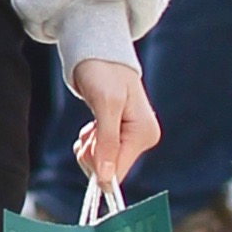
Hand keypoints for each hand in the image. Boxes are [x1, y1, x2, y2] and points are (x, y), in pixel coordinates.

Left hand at [69, 57, 159, 196]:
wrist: (98, 55)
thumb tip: (107, 176)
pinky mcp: (120, 137)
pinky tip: (93, 125)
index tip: (86, 143)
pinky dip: (89, 142)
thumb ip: (107, 140)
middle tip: (88, 129)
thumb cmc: (102, 72)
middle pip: (109, 169)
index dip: (96, 164)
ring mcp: (131, 139)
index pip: (118, 169)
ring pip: (101, 163)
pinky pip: (99, 153)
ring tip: (91, 123)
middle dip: (92, 152)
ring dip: (89, 146)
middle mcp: (142, 139)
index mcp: (145, 134)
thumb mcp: (105, 104)